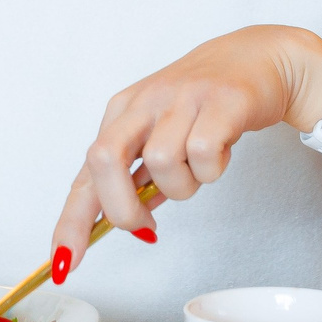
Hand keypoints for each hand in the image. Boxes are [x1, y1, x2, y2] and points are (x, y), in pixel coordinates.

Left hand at [50, 26, 321, 275]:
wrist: (259, 58)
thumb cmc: (205, 103)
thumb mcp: (161, 136)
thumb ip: (141, 177)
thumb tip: (127, 223)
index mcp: (121, 113)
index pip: (85, 173)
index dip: (71, 221)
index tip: (63, 263)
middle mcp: (144, 102)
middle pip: (104, 159)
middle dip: (122, 209)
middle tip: (147, 226)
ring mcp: (180, 98)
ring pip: (161, 163)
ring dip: (183, 186)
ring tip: (199, 170)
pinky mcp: (220, 100)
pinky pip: (203, 153)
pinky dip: (213, 169)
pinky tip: (222, 154)